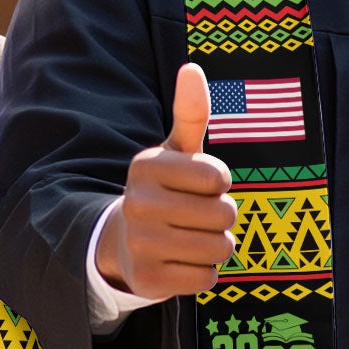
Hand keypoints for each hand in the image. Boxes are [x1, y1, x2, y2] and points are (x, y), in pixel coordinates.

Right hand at [96, 63, 238, 300]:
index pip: (219, 178)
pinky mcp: (147, 281)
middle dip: (221, 217)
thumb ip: (190, 112)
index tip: (198, 185)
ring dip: (216, 245)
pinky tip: (179, 262)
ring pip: (220, 248)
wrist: (124, 242)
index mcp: (146, 166)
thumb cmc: (166, 189)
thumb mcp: (177, 151)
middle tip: (195, 215)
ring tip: (190, 237)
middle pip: (225, 215)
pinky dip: (202, 272)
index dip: (220, 183)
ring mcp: (139, 245)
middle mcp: (137, 203)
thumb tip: (193, 67)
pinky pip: (206, 278)